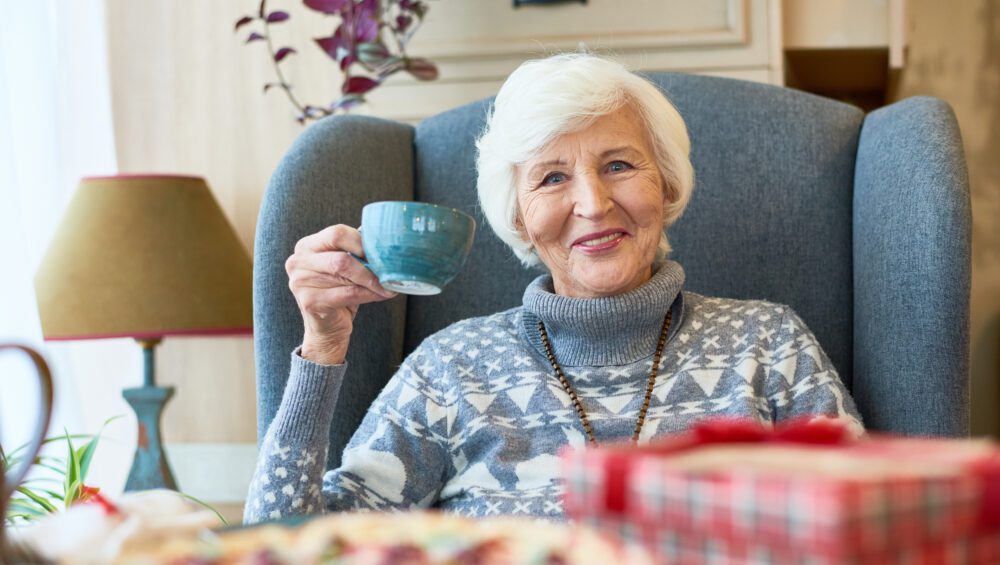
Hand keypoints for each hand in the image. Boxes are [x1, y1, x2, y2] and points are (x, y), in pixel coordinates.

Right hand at [286, 225, 396, 364]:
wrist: (327, 328)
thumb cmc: (338, 292)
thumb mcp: (343, 268)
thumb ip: (354, 254)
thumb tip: (385, 248)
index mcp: (306, 246)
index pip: (337, 233)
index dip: (361, 242)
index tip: (380, 253)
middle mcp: (298, 261)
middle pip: (341, 257)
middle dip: (369, 266)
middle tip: (389, 272)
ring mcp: (300, 282)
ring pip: (347, 276)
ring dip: (373, 281)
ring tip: (388, 284)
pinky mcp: (310, 301)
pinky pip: (348, 294)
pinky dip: (369, 294)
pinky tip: (382, 294)